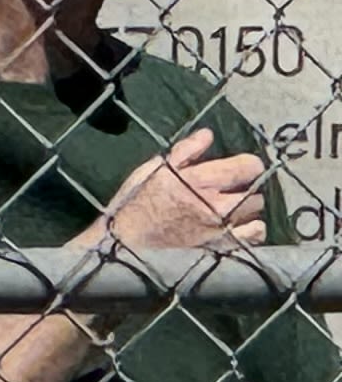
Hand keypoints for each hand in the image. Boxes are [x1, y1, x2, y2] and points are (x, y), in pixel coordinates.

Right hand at [94, 128, 267, 256]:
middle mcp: (218, 204)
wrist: (125, 241)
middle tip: (228, 191)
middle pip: (255, 191)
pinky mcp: (221, 246)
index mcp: (203, 180)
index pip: (250, 166)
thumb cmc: (136, 202)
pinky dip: (251, 230)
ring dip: (246, 209)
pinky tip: (238, 227)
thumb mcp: (154, 169)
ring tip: (230, 210)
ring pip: (255, 213)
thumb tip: (208, 134)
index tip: (237, 168)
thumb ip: (185, 151)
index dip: (246, 164)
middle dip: (243, 188)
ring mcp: (221, 228)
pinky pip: (254, 236)